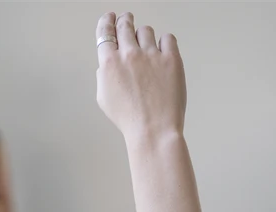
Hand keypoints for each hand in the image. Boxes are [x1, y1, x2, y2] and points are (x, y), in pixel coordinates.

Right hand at [95, 12, 186, 140]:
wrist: (153, 129)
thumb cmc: (129, 119)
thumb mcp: (104, 99)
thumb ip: (104, 76)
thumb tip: (107, 66)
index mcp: (110, 63)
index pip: (105, 32)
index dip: (107, 22)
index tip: (110, 18)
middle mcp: (129, 54)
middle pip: (125, 25)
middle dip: (125, 20)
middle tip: (127, 19)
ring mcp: (151, 55)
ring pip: (146, 30)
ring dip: (144, 36)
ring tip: (147, 48)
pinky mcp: (171, 58)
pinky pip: (167, 38)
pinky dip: (165, 43)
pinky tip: (163, 52)